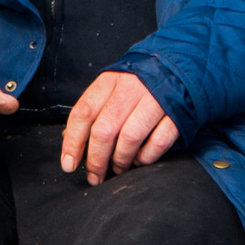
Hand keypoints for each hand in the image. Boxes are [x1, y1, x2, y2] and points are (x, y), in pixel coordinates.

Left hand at [61, 69, 177, 183]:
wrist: (175, 68)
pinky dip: (146, 157)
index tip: (69, 164)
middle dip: (96, 160)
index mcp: (109, 81)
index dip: (73, 142)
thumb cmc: (136, 84)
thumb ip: (91, 111)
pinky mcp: (176, 114)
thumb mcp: (110, 88)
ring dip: (121, 161)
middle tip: (95, 177)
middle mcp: (131, 88)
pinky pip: (158, 142)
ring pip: (130, 138)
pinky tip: (140, 160)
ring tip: (118, 170)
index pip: (83, 113)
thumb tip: (69, 139)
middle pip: (105, 130)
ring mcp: (156, 100)